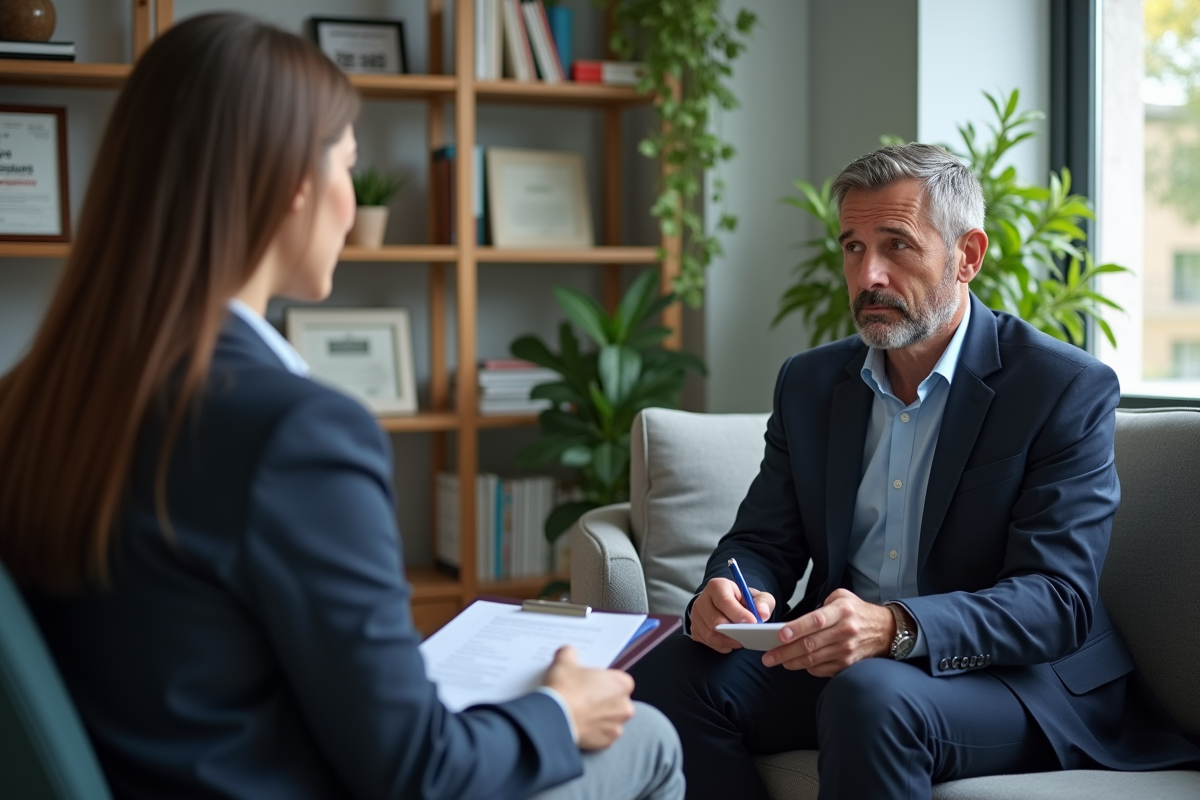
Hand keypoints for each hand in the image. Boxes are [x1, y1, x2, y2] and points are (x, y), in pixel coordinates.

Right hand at [542, 645, 634, 749]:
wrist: (553, 719)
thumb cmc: (564, 689)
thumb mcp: (564, 661)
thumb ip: (570, 653)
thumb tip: (569, 653)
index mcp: (621, 684)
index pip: (618, 681)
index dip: (603, 681)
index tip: (590, 682)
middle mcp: (625, 706)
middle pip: (616, 701)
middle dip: (603, 700)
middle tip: (584, 697)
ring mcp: (616, 726)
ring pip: (610, 720)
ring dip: (599, 717)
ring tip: (580, 713)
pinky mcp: (605, 743)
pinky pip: (601, 735)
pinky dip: (593, 732)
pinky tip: (579, 725)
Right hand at [690, 577, 775, 652]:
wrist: (727, 603)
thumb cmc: (743, 600)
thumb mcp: (757, 596)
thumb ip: (763, 602)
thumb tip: (762, 614)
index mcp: (717, 586)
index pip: (724, 602)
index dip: (738, 614)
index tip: (753, 623)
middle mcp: (702, 600)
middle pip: (715, 621)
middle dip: (734, 631)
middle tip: (749, 636)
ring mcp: (696, 616)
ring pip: (711, 634)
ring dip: (729, 641)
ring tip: (742, 640)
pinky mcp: (694, 629)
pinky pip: (708, 642)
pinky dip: (722, 646)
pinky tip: (732, 643)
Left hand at [761, 589, 892, 676]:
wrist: (887, 631)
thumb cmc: (859, 612)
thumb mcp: (842, 597)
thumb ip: (821, 606)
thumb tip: (797, 622)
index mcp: (842, 611)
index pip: (816, 620)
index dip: (796, 628)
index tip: (779, 635)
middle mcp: (845, 631)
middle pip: (810, 644)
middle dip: (785, 651)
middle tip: (768, 656)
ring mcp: (847, 650)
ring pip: (813, 659)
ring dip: (792, 662)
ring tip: (776, 661)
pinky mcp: (848, 664)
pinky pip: (822, 669)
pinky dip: (807, 668)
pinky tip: (797, 663)